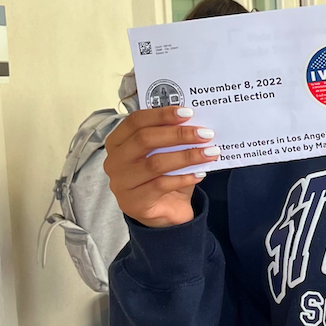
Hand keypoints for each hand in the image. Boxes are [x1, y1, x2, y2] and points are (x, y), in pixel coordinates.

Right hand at [103, 107, 219, 227]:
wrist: (165, 212)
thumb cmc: (164, 176)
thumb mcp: (167, 153)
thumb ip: (173, 138)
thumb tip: (196, 122)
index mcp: (118, 142)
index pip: (135, 121)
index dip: (161, 115)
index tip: (188, 113)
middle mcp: (115, 161)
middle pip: (144, 139)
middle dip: (178, 134)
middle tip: (205, 133)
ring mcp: (121, 183)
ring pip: (155, 163)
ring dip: (187, 156)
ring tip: (210, 152)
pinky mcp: (134, 203)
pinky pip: (161, 185)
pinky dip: (184, 178)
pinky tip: (200, 174)